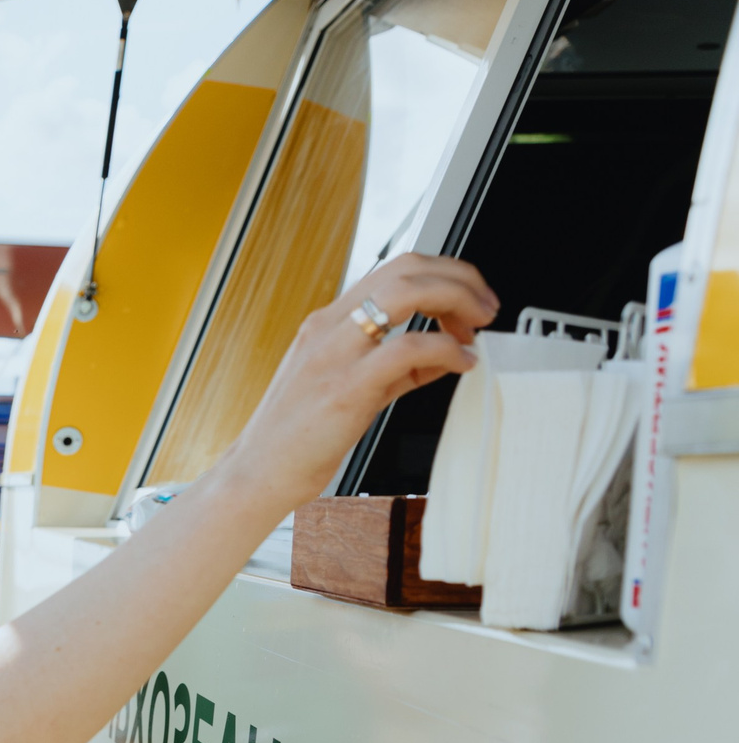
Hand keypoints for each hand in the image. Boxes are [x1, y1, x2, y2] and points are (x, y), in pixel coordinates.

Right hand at [219, 253, 497, 510]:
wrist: (257, 474)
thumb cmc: (295, 439)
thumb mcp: (346, 388)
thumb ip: (394, 369)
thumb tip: (440, 354)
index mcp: (326, 323)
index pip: (394, 269)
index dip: (444, 274)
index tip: (469, 299)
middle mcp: (328, 328)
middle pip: (406, 268)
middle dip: (459, 279)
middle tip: (484, 307)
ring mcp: (333, 354)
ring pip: (407, 293)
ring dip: (457, 300)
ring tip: (477, 327)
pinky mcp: (345, 387)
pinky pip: (409, 349)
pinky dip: (446, 350)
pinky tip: (460, 364)